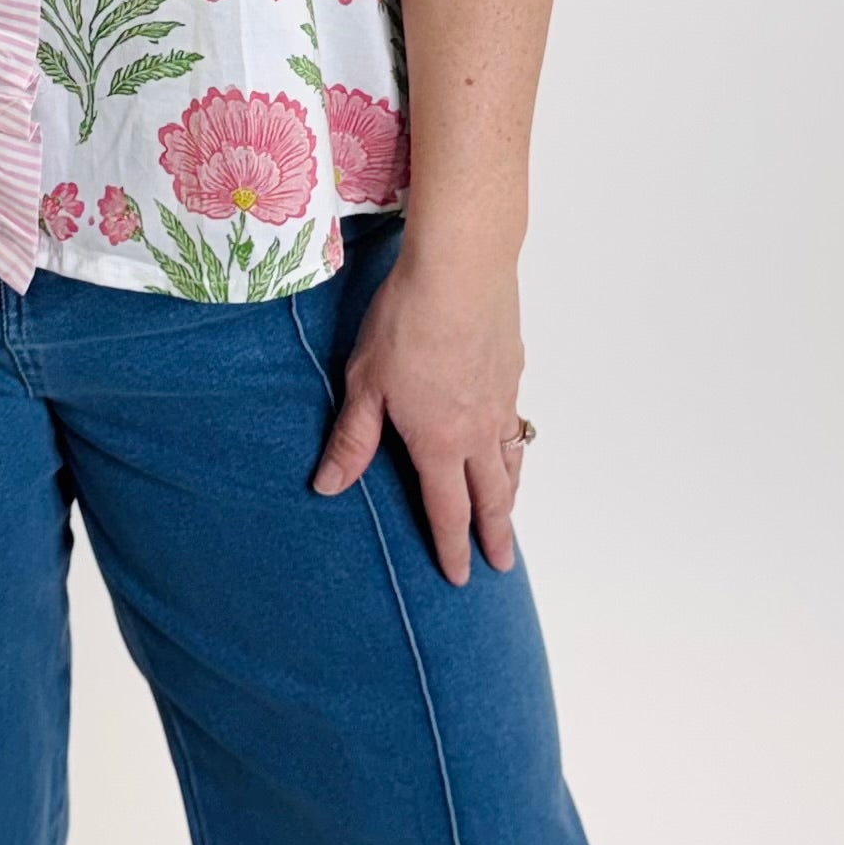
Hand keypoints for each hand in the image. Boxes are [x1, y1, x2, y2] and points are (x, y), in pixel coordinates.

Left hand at [308, 232, 525, 585]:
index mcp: (439, 441)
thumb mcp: (365, 383)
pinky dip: (515, 446)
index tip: (462, 576)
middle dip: (495, 534)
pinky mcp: (512, 368)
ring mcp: (501, 399)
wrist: (461, 268)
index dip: (453, 547)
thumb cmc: (407, 321)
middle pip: (492, 496)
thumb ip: (353, 439)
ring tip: (510, 512)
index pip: (448, 510)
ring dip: (511, 494)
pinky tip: (511, 440)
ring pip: (511, 460)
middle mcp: (477, 430)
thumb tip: (328, 486)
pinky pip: (516, 423)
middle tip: (503, 564)